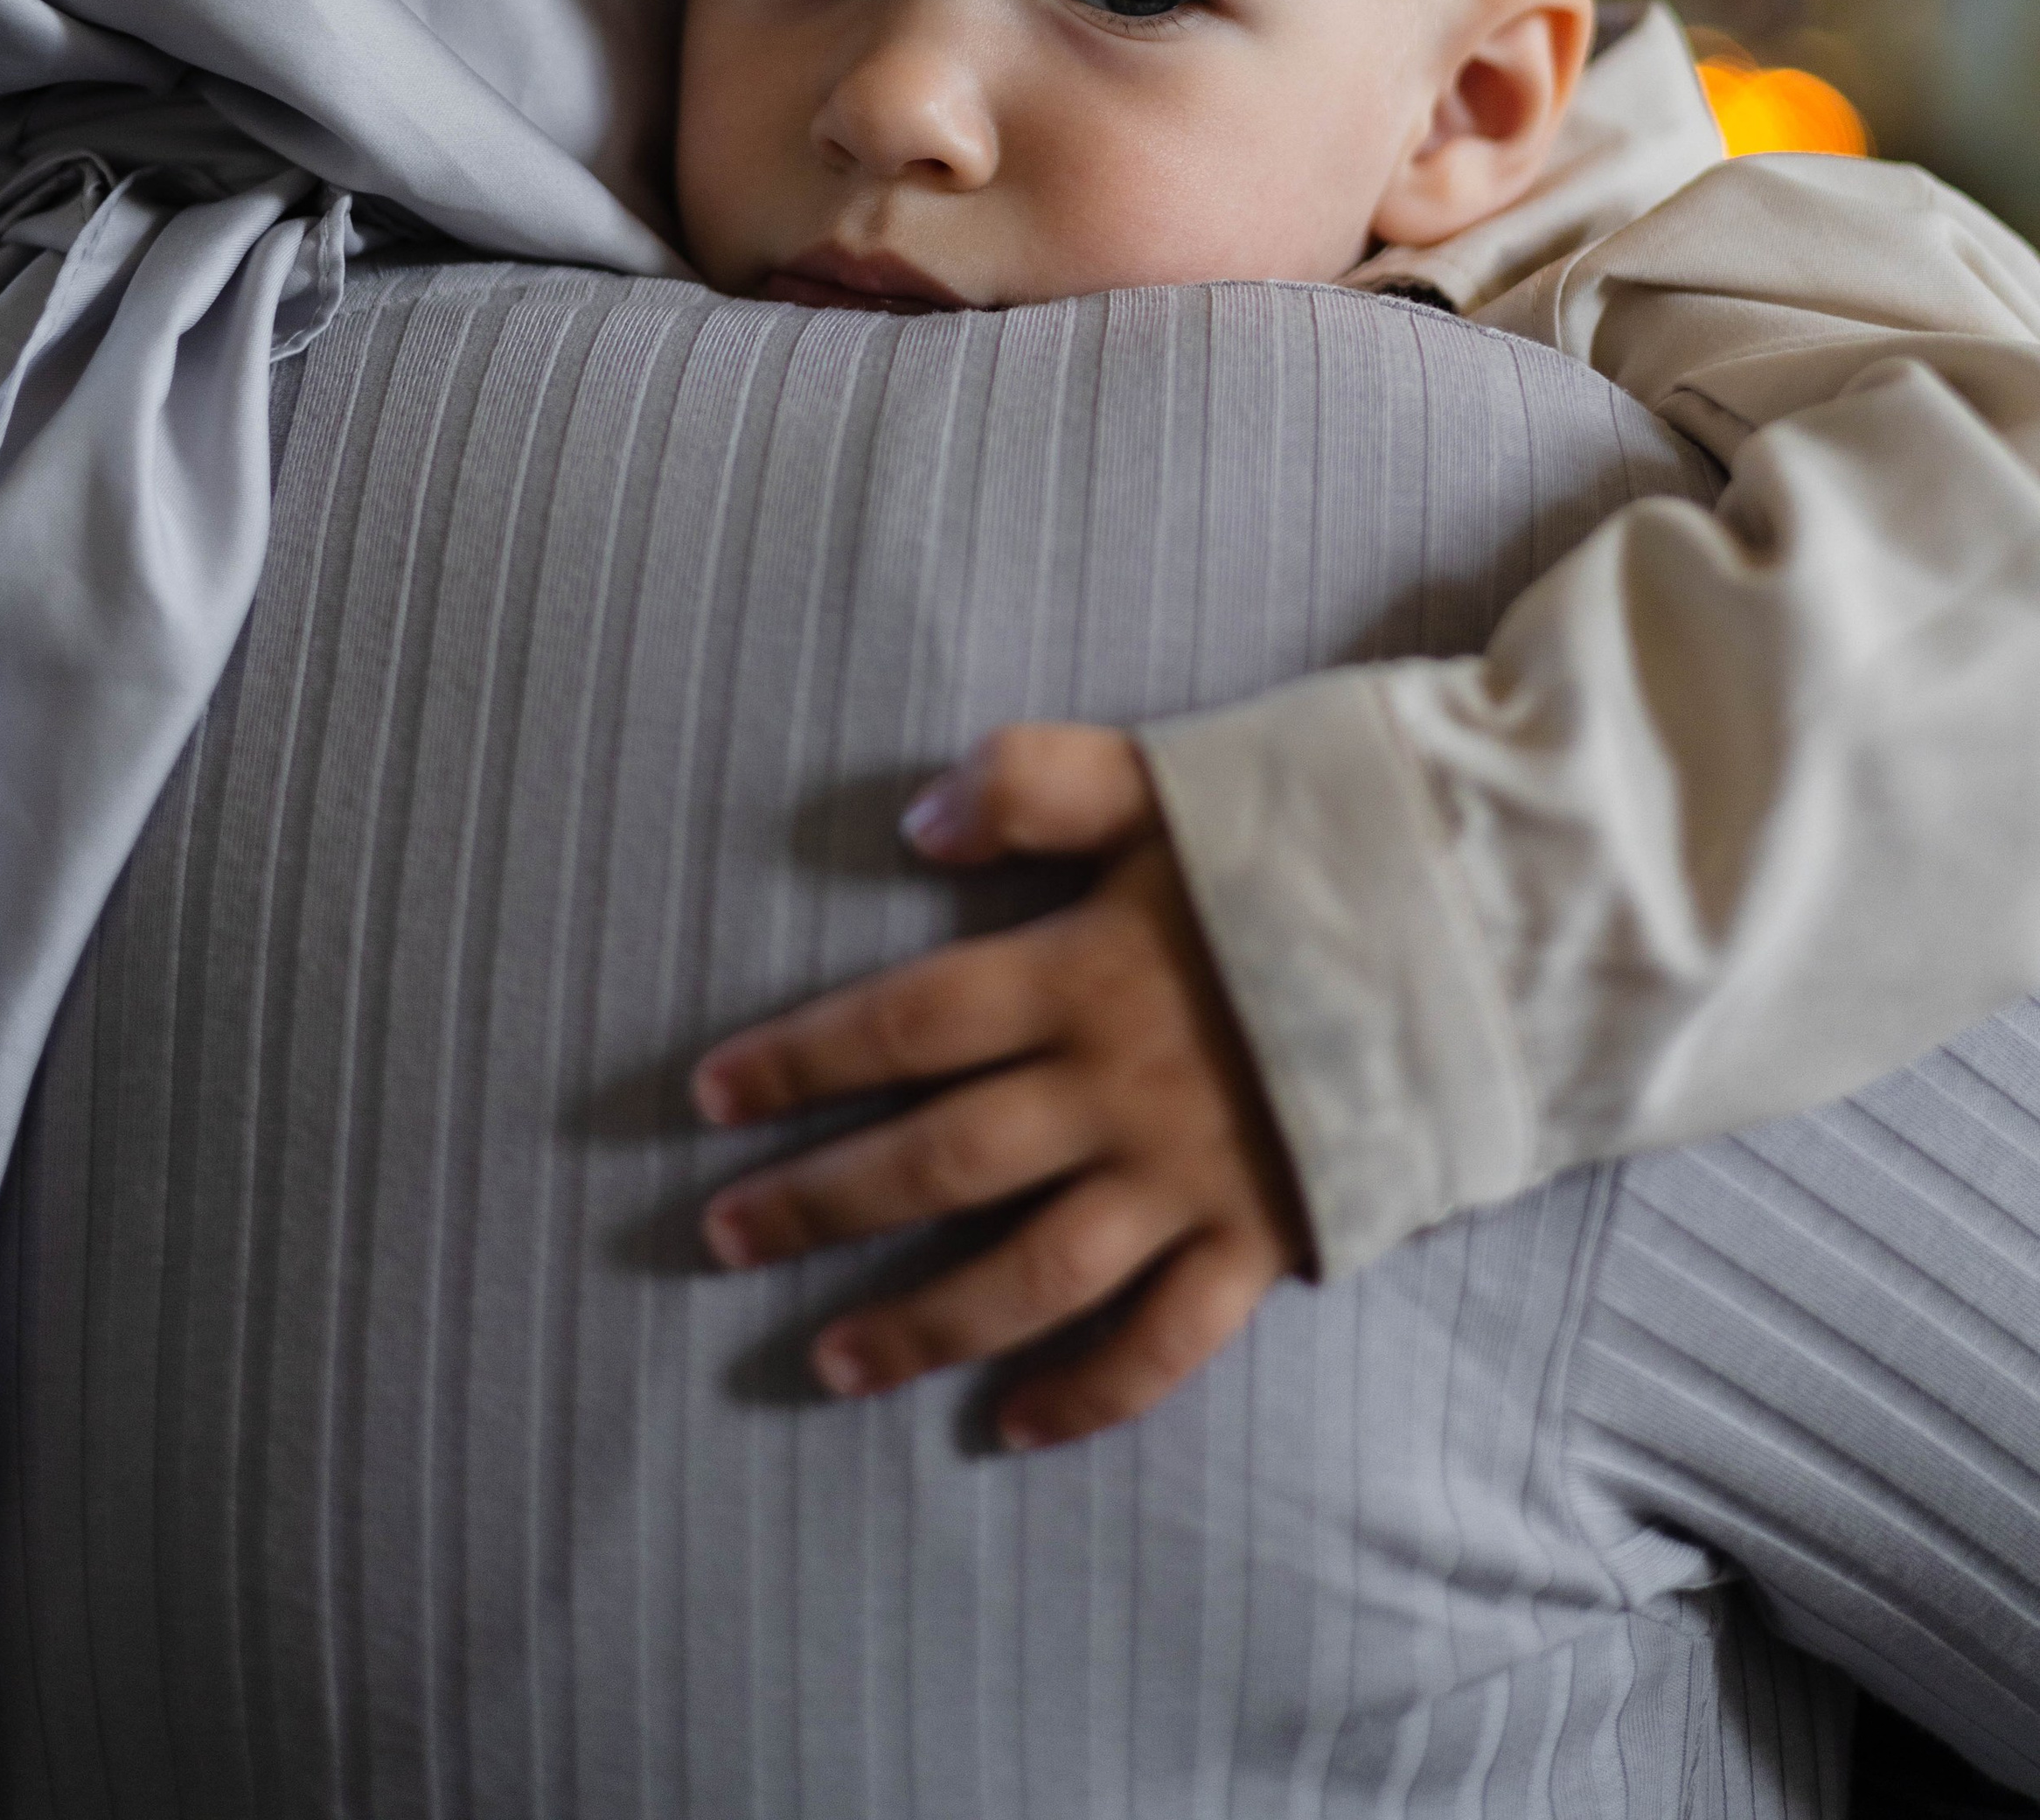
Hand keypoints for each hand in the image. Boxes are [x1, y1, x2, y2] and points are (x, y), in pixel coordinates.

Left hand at [691, 724, 1309, 1450]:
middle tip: (722, 1238)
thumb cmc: (1323, 833)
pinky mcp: (1264, 1237)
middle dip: (819, 1203)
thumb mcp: (1170, 775)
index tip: (711, 1095)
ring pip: (1026, 1272)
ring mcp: (1188, 1177)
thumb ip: (1034, 782)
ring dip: (920, 1322)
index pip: (903, 1023)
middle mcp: (1115, 1089)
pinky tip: (1014, 1429)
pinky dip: (1087, 1395)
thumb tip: (916, 824)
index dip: (799, 1058)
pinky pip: (1162, 1341)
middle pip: (938, 1160)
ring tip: (827, 1362)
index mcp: (1080, 970)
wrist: (1492, 920)